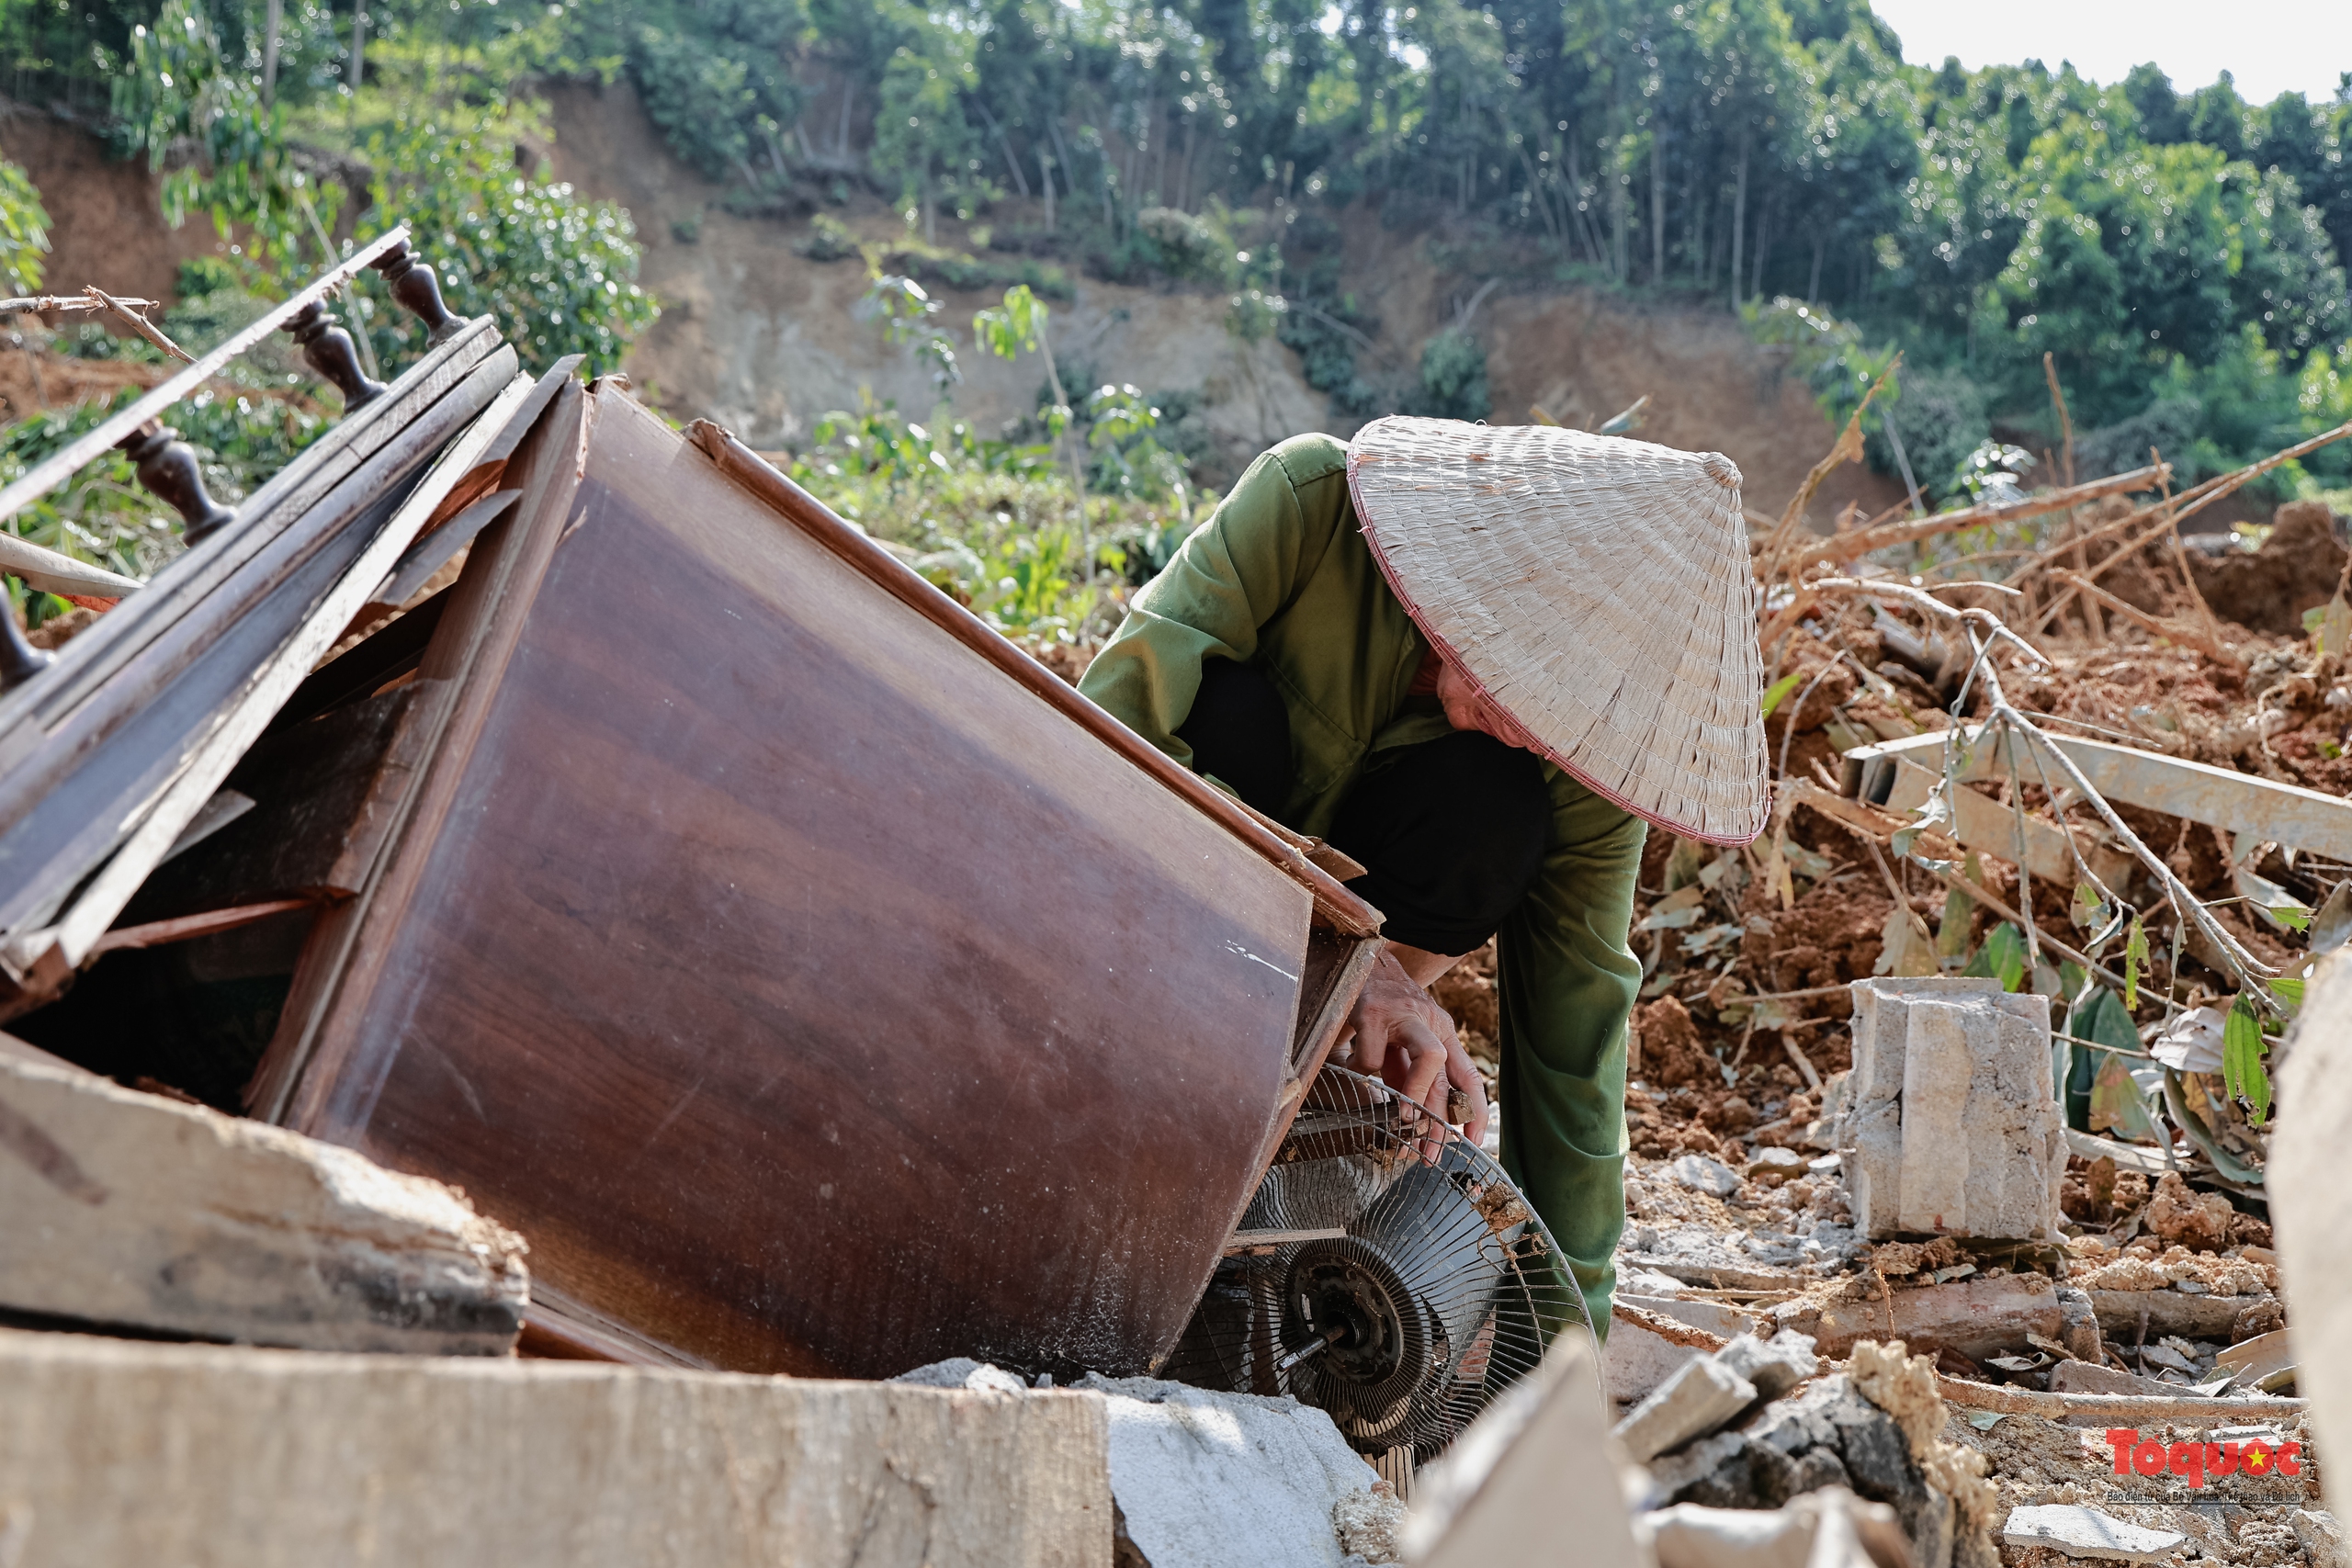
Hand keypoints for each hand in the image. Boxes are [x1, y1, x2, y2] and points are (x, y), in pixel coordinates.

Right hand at [1336, 946, 1488, 1152]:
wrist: (1363, 960)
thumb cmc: (1385, 1007)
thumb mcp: (1403, 1042)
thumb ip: (1408, 1072)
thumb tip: (1411, 1120)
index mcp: (1442, 1032)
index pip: (1468, 1076)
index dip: (1475, 1111)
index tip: (1472, 1143)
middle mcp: (1429, 1022)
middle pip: (1449, 1073)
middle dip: (1440, 1118)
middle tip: (1429, 1152)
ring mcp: (1403, 1015)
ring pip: (1428, 1058)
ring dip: (1415, 1095)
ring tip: (1401, 1121)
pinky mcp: (1373, 1012)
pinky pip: (1372, 1057)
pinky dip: (1361, 1073)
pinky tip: (1352, 1073)